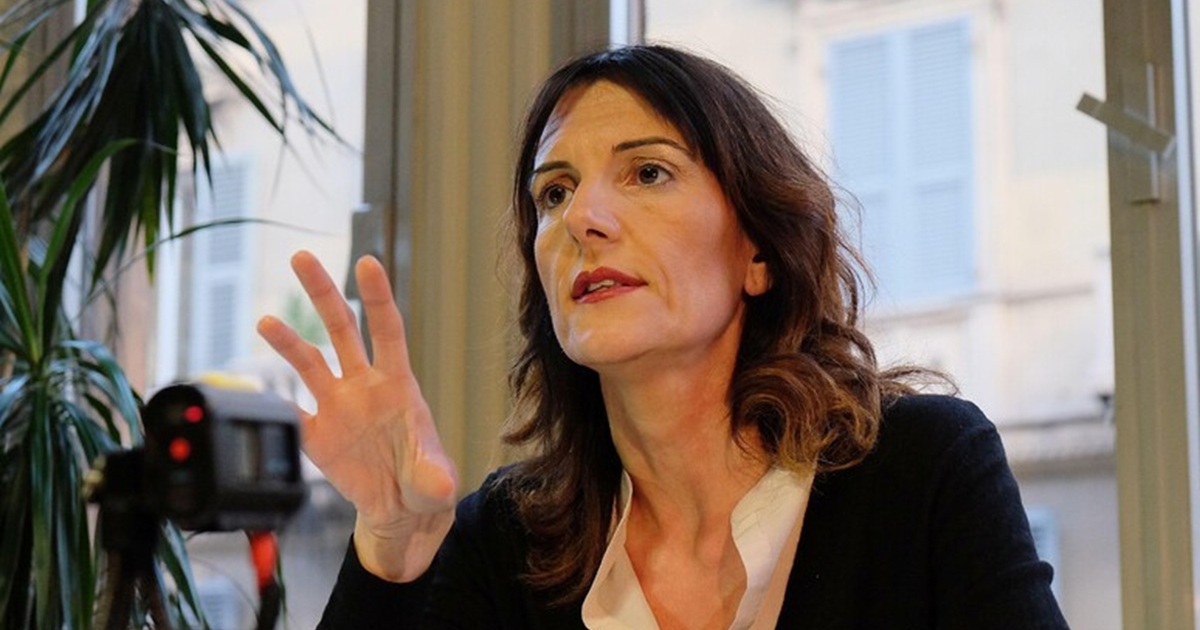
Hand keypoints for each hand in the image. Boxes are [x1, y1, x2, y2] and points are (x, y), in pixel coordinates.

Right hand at [257, 251, 457, 580]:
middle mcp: (364, 387)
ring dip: (287, 341)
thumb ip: (435, 476)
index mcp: (397, 385)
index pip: (387, 330)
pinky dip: (272, 404)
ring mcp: (337, 408)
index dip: (377, 297)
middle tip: (302, 257)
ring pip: (308, 363)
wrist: (401, 510)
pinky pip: (290, 414)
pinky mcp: (317, 436)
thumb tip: (439, 483)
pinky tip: (255, 390)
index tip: (367, 262)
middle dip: (322, 292)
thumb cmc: (426, 483)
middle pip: (340, 329)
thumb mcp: (437, 482)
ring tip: (266, 321)